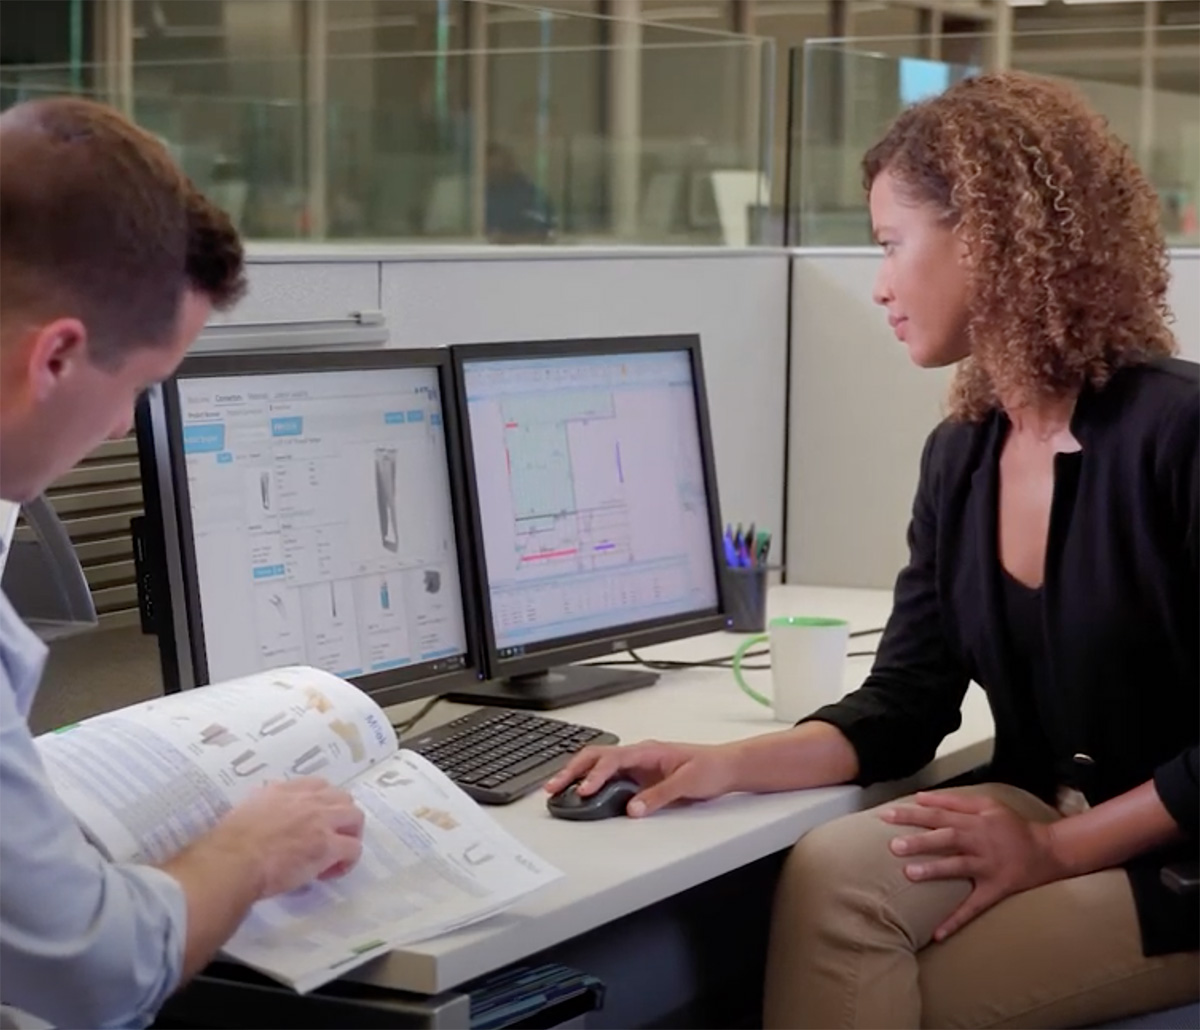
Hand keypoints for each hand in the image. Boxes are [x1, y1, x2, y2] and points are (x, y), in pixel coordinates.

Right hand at [204, 778, 365, 897]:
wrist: (233, 861)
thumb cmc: (230, 843)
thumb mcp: (246, 809)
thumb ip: (262, 804)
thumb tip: (265, 808)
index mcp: (285, 790)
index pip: (318, 785)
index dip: (322, 803)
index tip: (313, 821)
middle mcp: (307, 800)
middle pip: (343, 798)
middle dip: (341, 817)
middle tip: (330, 838)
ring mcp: (321, 821)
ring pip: (355, 817)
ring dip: (349, 834)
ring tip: (336, 854)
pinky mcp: (328, 846)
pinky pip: (353, 848)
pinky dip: (347, 860)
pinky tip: (330, 872)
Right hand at [544, 739, 737, 816]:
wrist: (728, 767)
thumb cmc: (711, 768)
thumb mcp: (687, 784)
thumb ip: (659, 796)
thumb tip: (633, 809)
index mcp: (647, 751)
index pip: (612, 759)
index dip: (595, 775)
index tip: (582, 791)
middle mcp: (638, 755)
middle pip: (596, 757)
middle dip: (572, 770)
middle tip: (552, 787)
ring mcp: (637, 765)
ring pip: (598, 764)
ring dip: (577, 775)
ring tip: (557, 789)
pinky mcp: (639, 777)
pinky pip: (609, 777)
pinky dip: (590, 782)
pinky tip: (579, 793)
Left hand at [881, 791, 1066, 940]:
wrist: (1049, 851)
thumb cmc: (1011, 826)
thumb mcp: (987, 805)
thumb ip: (954, 800)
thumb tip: (920, 797)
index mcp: (976, 820)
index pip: (939, 814)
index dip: (913, 813)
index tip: (887, 815)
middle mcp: (981, 841)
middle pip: (948, 837)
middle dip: (921, 841)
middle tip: (893, 845)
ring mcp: (988, 866)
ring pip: (959, 867)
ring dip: (935, 870)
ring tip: (909, 873)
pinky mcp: (996, 889)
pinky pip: (975, 906)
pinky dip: (957, 919)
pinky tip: (937, 934)